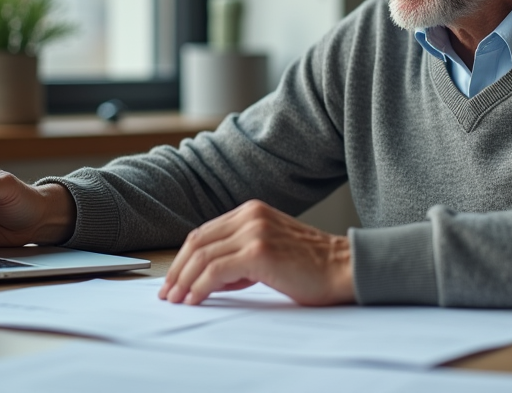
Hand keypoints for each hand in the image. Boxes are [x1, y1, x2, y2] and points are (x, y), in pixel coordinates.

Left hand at [158, 200, 353, 306]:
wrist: (344, 268)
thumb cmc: (313, 266)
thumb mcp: (271, 250)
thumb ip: (242, 254)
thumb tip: (211, 278)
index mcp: (252, 211)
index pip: (205, 232)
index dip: (184, 257)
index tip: (174, 279)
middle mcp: (251, 215)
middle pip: (197, 241)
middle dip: (177, 269)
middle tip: (167, 293)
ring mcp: (254, 231)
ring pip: (202, 255)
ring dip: (184, 281)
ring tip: (177, 300)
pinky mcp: (258, 251)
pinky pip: (215, 270)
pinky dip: (199, 287)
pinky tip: (194, 299)